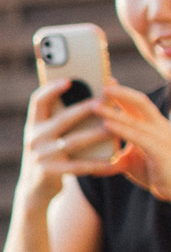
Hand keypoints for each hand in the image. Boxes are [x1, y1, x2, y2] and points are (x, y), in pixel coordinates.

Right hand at [20, 79, 115, 193]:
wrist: (34, 188)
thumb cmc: (49, 155)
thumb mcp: (46, 136)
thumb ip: (58, 120)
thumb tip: (92, 101)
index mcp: (33, 125)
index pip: (38, 101)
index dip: (52, 89)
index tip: (69, 80)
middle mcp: (34, 138)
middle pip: (62, 119)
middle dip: (84, 109)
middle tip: (103, 102)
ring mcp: (41, 156)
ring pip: (72, 142)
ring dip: (95, 134)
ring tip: (113, 129)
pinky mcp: (49, 172)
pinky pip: (78, 166)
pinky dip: (96, 163)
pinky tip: (112, 160)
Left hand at [95, 84, 170, 198]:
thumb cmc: (154, 172)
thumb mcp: (131, 159)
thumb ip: (115, 151)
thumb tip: (89, 150)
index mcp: (153, 126)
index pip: (137, 103)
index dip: (121, 92)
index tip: (105, 79)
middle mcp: (159, 128)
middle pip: (141, 103)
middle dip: (121, 92)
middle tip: (100, 83)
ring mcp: (162, 139)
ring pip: (137, 120)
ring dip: (114, 112)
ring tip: (94, 105)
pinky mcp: (161, 153)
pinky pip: (140, 138)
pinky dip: (122, 130)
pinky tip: (106, 126)